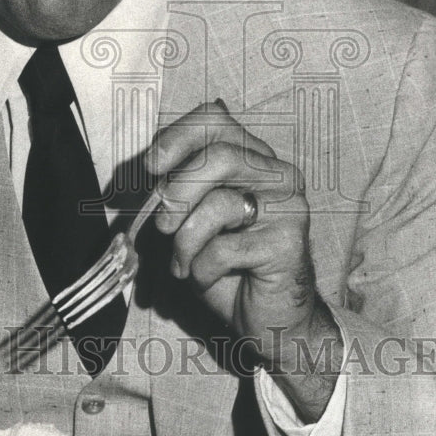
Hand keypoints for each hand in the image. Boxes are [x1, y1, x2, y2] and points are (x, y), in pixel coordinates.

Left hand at [144, 101, 341, 419]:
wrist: (268, 316)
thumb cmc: (227, 262)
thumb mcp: (193, 217)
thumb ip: (177, 187)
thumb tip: (147, 166)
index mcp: (252, 157)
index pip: (216, 120)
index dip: (178, 137)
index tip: (151, 165)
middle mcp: (278, 174)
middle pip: (219, 156)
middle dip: (178, 192)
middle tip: (163, 226)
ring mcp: (289, 206)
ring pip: (220, 203)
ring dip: (186, 241)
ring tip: (183, 263)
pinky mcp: (289, 244)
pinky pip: (225, 248)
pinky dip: (202, 267)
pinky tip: (207, 277)